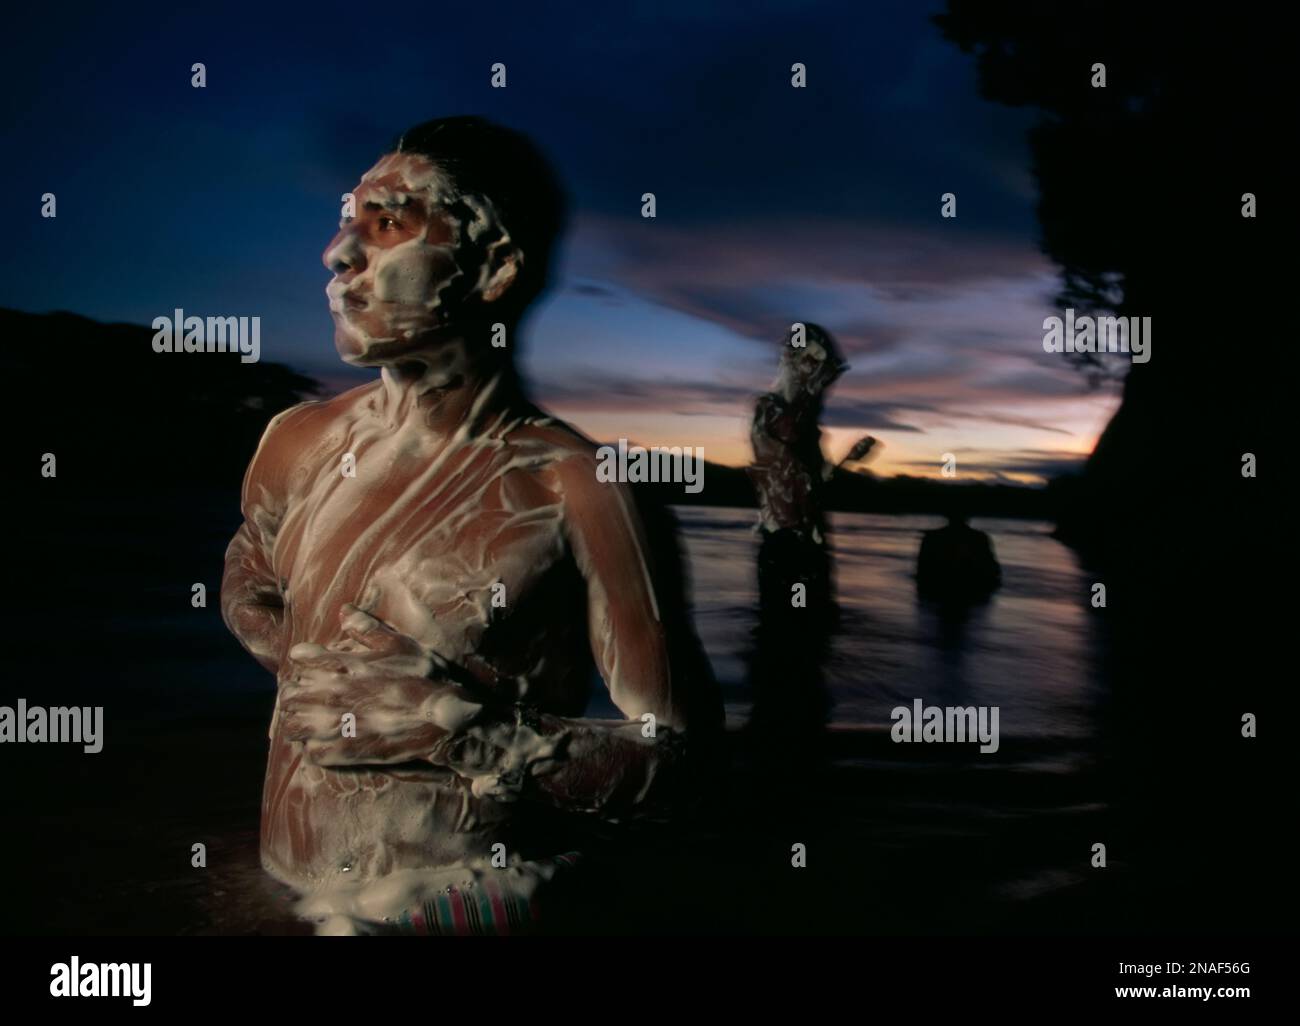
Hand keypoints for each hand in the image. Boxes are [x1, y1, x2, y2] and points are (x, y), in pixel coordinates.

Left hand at [278, 605, 480, 766]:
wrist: (445, 717)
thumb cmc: (426, 678)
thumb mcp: (401, 645)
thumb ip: (368, 628)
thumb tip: (343, 610)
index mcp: (347, 666)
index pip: (302, 660)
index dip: (303, 662)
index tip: (311, 665)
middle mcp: (336, 694)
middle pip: (290, 696)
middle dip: (294, 694)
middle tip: (306, 695)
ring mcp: (339, 724)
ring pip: (292, 726)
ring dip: (296, 722)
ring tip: (308, 721)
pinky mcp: (347, 751)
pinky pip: (312, 753)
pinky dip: (312, 748)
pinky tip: (322, 743)